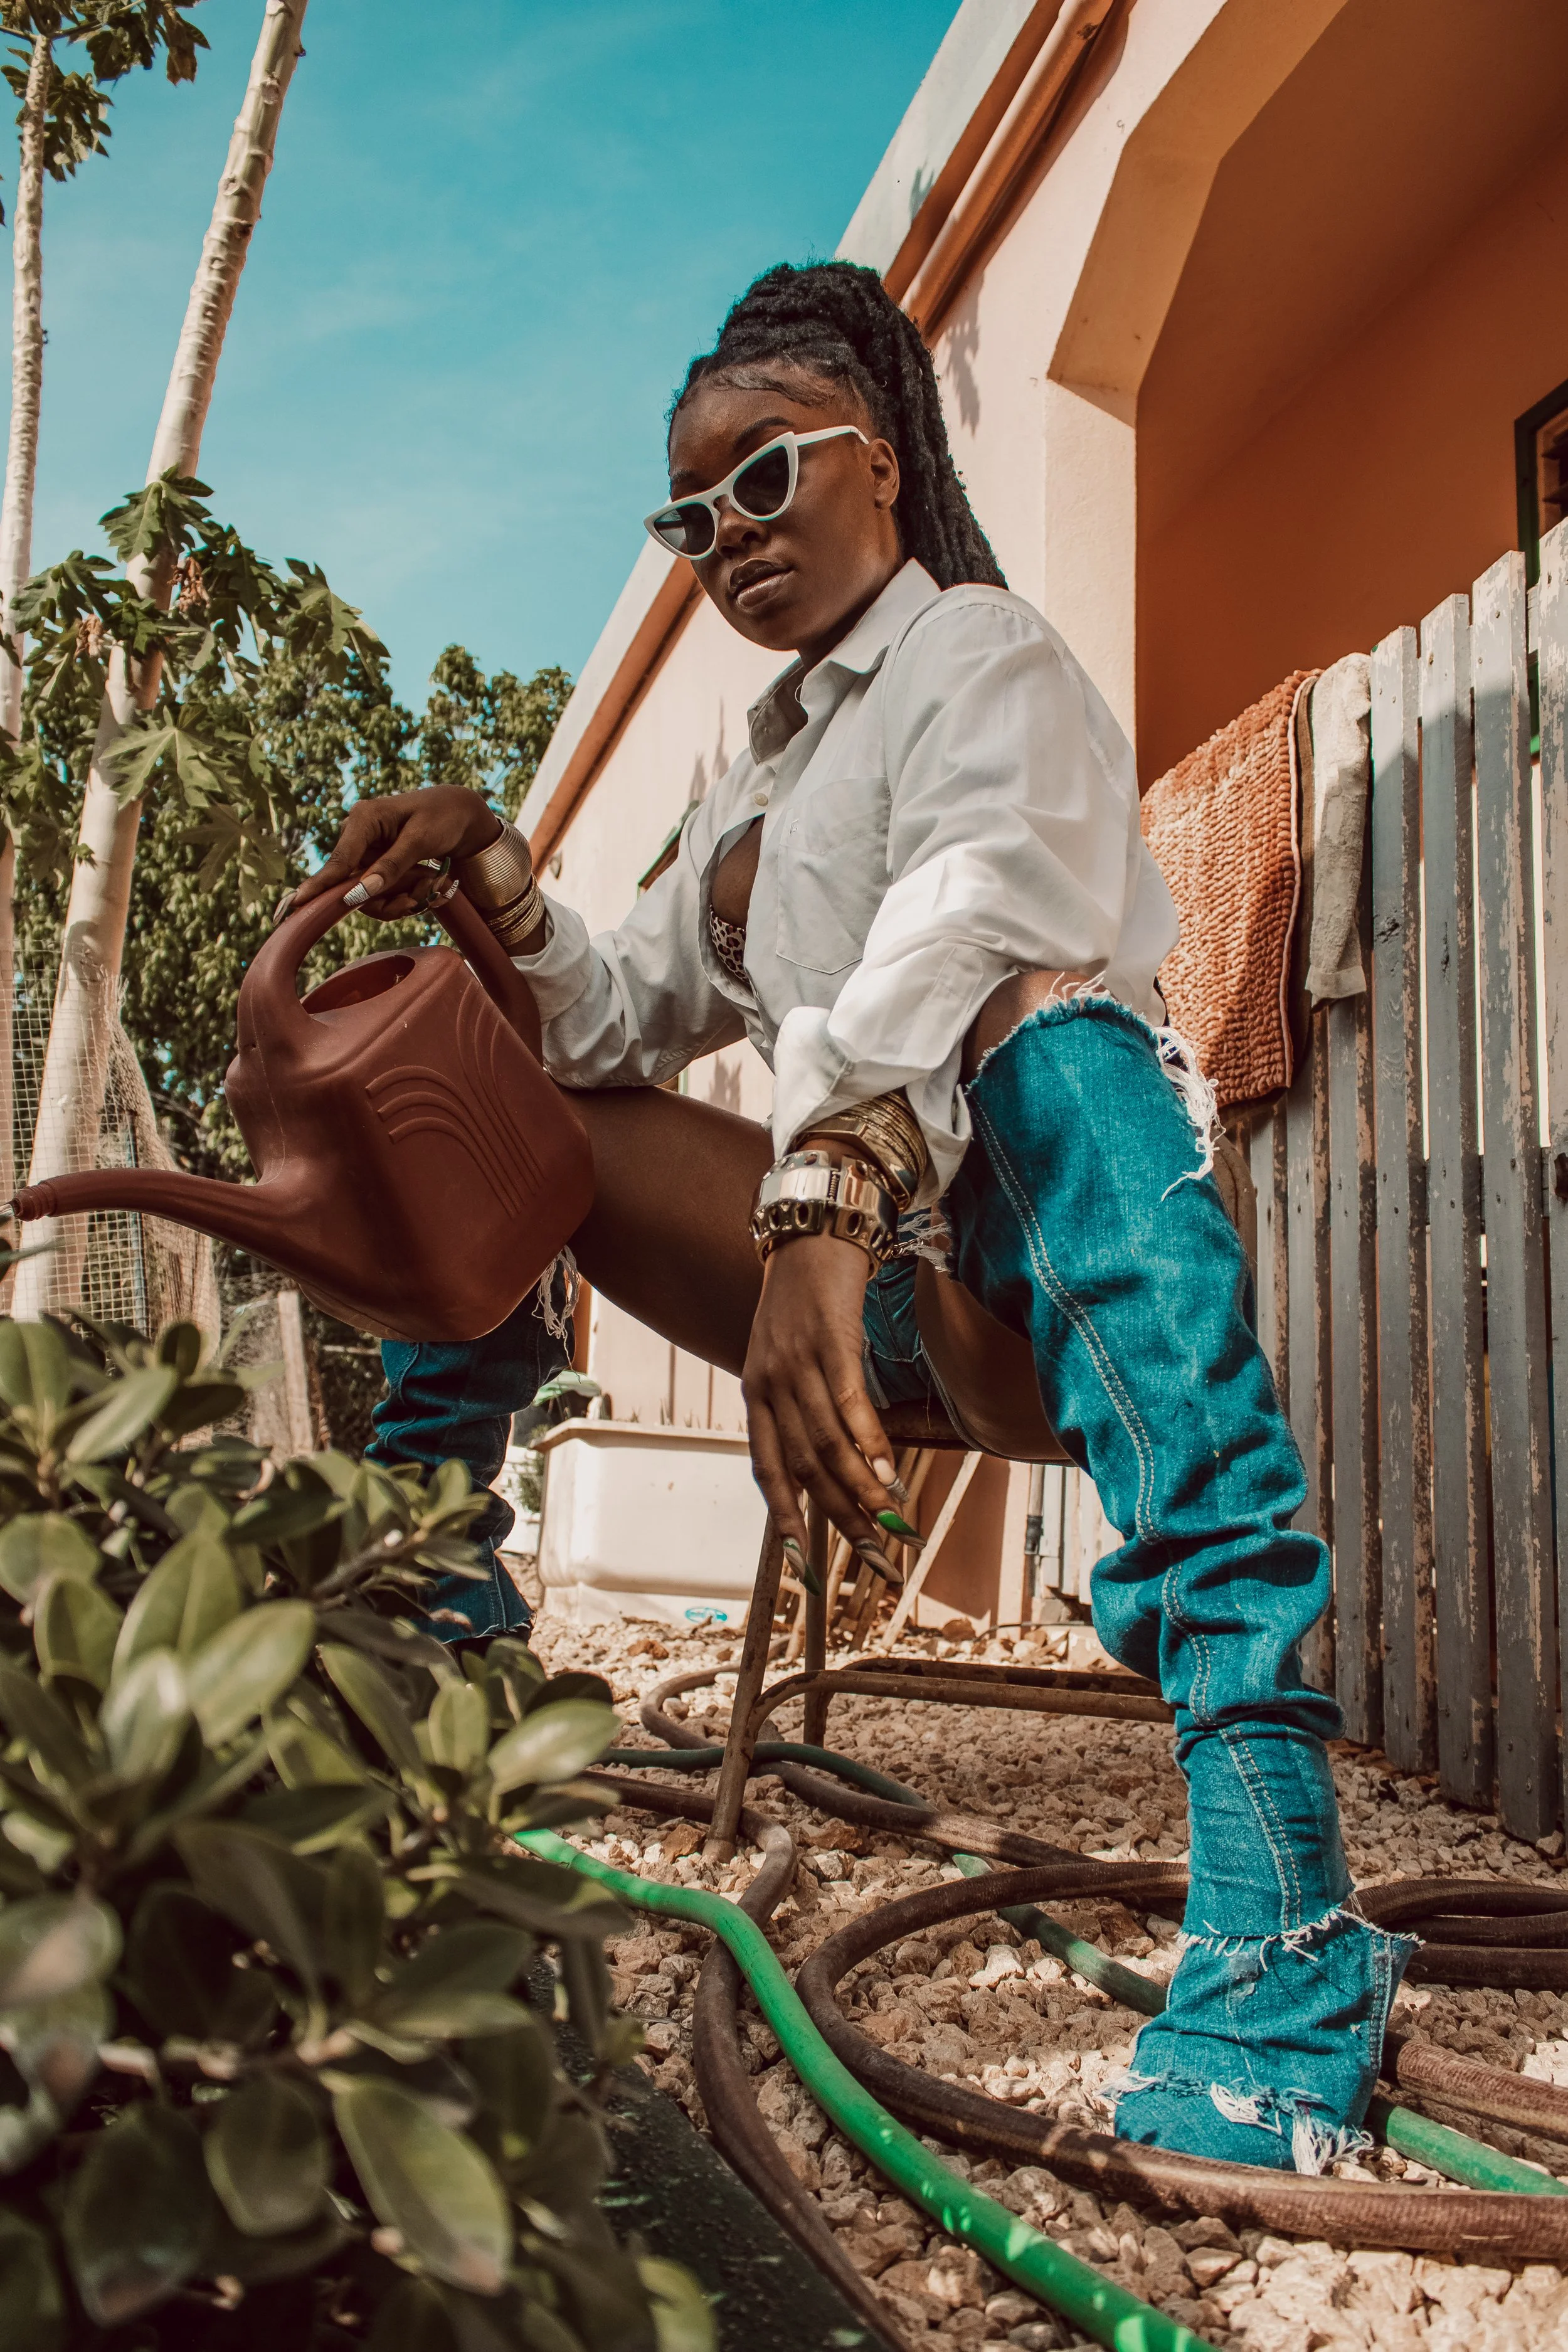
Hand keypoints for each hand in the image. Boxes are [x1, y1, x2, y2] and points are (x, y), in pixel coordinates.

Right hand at [284, 786, 508, 920]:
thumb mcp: (421, 840)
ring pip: (370, 895)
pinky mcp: (378, 866)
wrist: (463, 815)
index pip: (340, 860)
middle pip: (355, 885)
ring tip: (433, 883)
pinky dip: (407, 895)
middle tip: (423, 894)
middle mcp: (359, 837)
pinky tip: (428, 884)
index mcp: (364, 819)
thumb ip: (392, 866)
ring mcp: (368, 853)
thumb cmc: (443, 818)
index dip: (321, 884)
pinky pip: (382, 893)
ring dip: (403, 897)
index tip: (297, 902)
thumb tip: (359, 892)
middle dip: (390, 897)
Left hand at [742, 1232, 907, 1585]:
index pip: (767, 1470)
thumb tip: (833, 1462)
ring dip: (861, 1491)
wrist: (812, 1233)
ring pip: (827, 1443)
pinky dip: (870, 1443)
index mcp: (755, 1395)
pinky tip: (889, 1472)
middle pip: (804, 1468)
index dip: (785, 1520)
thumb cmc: (805, 1302)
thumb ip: (799, 1407)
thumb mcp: (787, 1358)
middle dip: (841, 1521)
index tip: (806, 1567)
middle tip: (876, 1558)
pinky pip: (850, 1403)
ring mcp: (798, 1363)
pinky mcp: (831, 1341)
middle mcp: (769, 1384)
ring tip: (891, 1524)